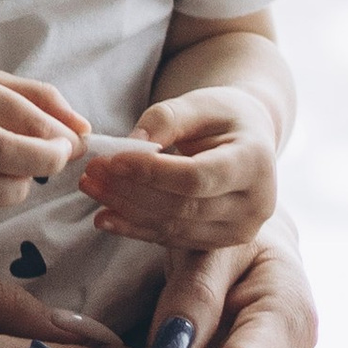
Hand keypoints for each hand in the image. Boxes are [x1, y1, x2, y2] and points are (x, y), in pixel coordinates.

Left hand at [79, 84, 279, 258]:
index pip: (196, 177)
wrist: (248, 140)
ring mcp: (239, 231)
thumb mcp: (199, 104)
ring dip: (126, 210)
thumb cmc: (223, 116)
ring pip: (173, 227)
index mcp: (256, 163)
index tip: (112, 160)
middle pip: (182, 206)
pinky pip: (171, 240)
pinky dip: (135, 229)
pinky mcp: (218, 244)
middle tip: (92, 172)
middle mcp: (256, 204)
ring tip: (91, 188)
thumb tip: (130, 147)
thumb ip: (166, 119)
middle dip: (130, 190)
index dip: (151, 172)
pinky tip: (104, 217)